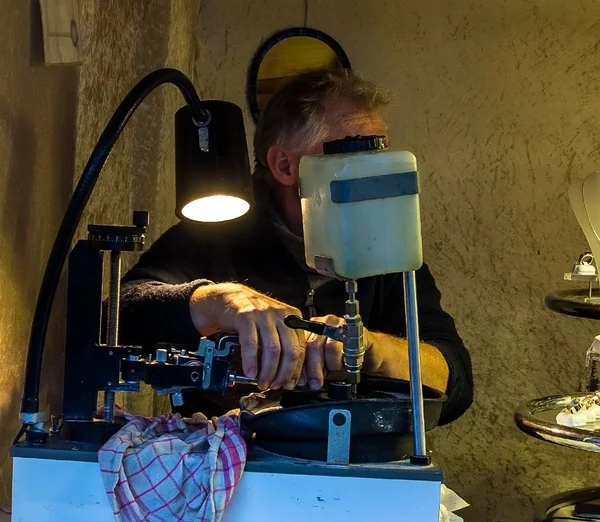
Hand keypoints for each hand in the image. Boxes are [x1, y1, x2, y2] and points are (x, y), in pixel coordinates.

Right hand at [189, 283, 304, 389]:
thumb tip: (291, 372)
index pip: (301, 348)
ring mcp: (264, 315)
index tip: (290, 383)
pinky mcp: (246, 317)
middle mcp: (281, 315)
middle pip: (290, 350)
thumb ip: (285, 342)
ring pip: (273, 349)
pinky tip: (250, 372)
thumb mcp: (274, 324)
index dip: (296, 370)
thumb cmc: (252, 316)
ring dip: (268, 371)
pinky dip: (251, 361)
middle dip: (284, 373)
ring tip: (262, 382)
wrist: (227, 299)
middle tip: (276, 385)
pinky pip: (251, 344)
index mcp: (293, 317)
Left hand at [305, 315, 371, 389]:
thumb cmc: (344, 360)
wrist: (370, 356)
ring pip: (328, 345)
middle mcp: (323, 323)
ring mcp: (339, 323)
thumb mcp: (323, 368)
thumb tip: (300, 380)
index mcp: (311, 330)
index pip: (300, 345)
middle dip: (313, 368)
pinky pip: (348, 345)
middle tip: (316, 383)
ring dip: (332, 363)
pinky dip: (346, 358)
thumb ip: (311, 370)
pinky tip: (346, 363)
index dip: (299, 365)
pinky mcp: (355, 328)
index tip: (301, 381)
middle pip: (312, 344)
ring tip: (336, 368)